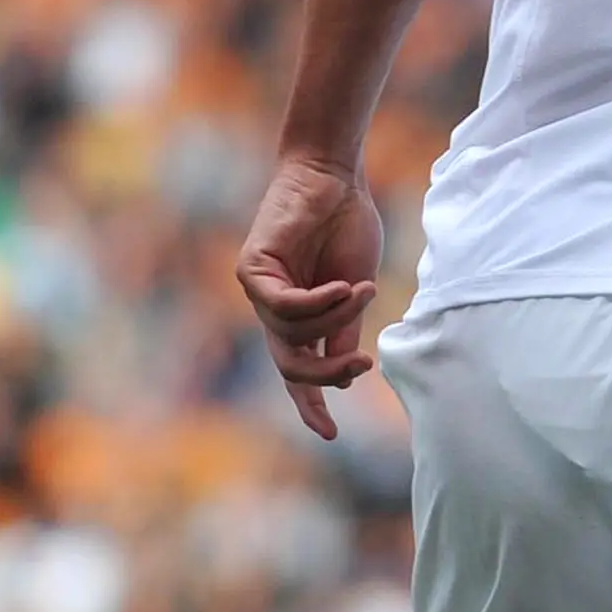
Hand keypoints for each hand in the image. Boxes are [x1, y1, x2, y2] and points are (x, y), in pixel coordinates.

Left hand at [235, 152, 385, 440]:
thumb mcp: (353, 290)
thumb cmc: (346, 225)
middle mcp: (272, 309)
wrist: (336, 177)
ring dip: (334, 319)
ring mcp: (259, 290)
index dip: (311, 404)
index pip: (297, 372)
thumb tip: (344, 375)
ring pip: (293, 335)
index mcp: (298, 317)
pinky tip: (343, 288)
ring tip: (360, 290)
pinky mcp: (252, 270)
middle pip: (291, 364)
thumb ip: (343, 331)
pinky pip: (284, 307)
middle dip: (326, 373)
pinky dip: (318, 304)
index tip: (330, 434)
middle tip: (359, 367)